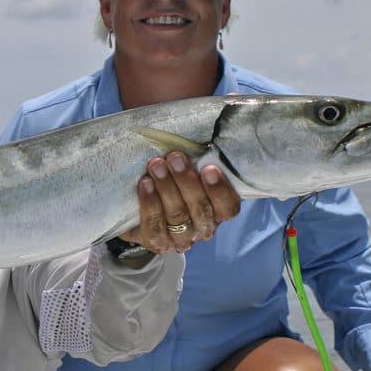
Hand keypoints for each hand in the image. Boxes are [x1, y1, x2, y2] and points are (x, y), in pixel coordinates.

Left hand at [122, 152, 240, 252]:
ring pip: (177, 215)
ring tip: (155, 165)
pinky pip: (154, 225)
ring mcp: (181, 239)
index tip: (209, 169)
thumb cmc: (173, 184)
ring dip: (166, 188)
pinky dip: (150, 203)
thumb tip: (199, 128)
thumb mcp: (188, 173)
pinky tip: (145, 184)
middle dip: (186, 181)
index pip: (229, 207)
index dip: (221, 190)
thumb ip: (198, 160)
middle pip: (200, 209)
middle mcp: (204, 228)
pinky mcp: (157, 242)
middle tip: (174, 157)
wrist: (141, 212)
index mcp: (218, 211)